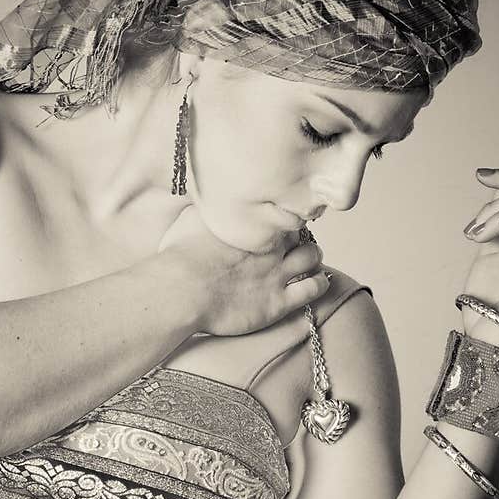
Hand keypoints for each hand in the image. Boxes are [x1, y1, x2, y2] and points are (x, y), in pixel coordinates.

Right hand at [157, 203, 330, 336]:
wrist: (181, 291)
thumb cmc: (179, 257)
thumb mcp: (191, 219)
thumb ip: (208, 208)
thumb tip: (209, 195)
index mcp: (251, 224)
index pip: (281, 212)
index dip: (281, 218)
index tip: (276, 223)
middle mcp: (269, 245)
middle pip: (300, 232)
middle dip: (299, 236)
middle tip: (292, 244)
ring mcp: (276, 273)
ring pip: (313, 256)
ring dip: (313, 257)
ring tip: (307, 261)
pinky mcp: (278, 302)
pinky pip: (313, 288)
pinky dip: (319, 283)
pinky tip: (317, 282)